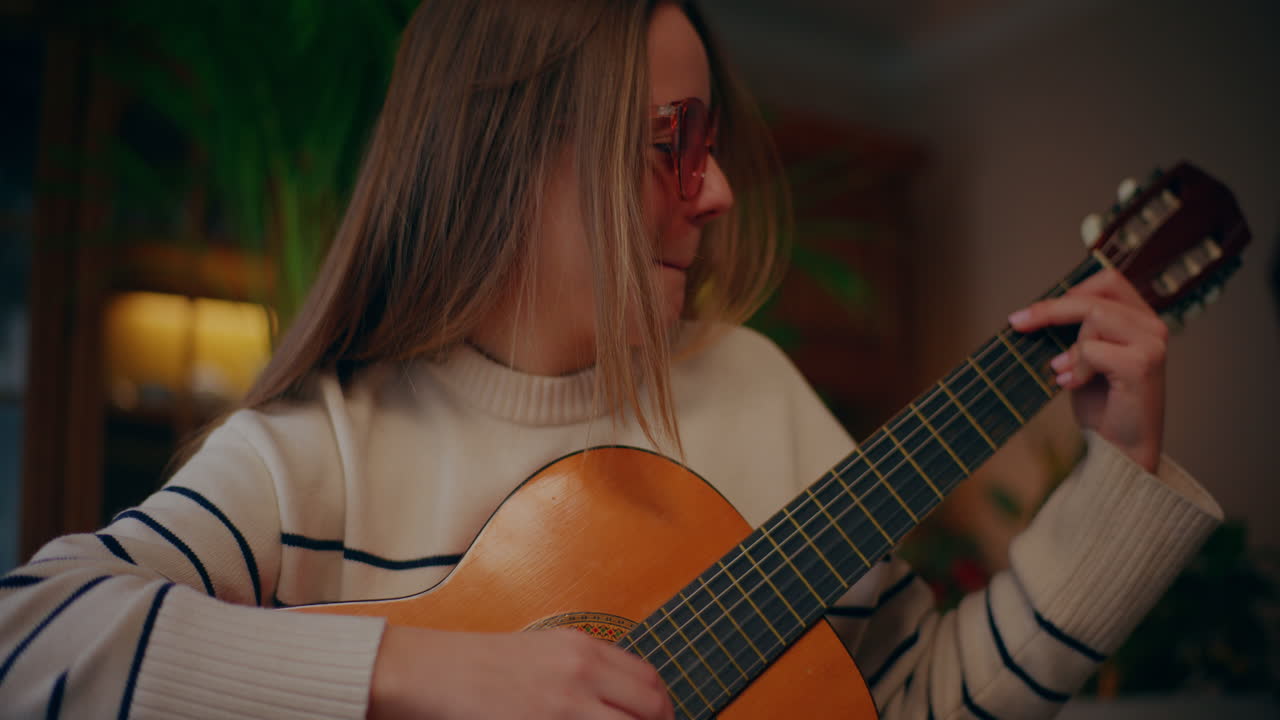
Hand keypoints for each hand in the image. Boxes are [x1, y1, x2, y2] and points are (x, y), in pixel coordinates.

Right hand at [368, 625, 674, 719]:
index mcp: (583, 649)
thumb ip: (584, 671)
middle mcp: (581, 673)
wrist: (428, 672)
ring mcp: (563, 706)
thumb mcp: (542, 653)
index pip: (649, 682)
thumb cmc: (477, 666)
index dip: (661, 709)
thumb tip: (622, 700)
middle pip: (650, 709)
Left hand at [1008, 268, 1166, 471]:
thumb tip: (1036, 310)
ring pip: (1094, 318)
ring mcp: (1152, 344)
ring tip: (1062, 372)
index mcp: (1140, 320)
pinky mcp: (1142, 365)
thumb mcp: (1083, 358)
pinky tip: (1072, 384)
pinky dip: (1076, 366)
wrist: (1121, 448)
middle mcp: (1152, 327)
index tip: (1029, 312)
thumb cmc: (1101, 403)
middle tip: (1017, 323)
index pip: (1107, 282)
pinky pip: (1092, 349)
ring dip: (1069, 347)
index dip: (1067, 292)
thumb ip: (1075, 331)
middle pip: (1095, 297)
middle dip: (1050, 310)